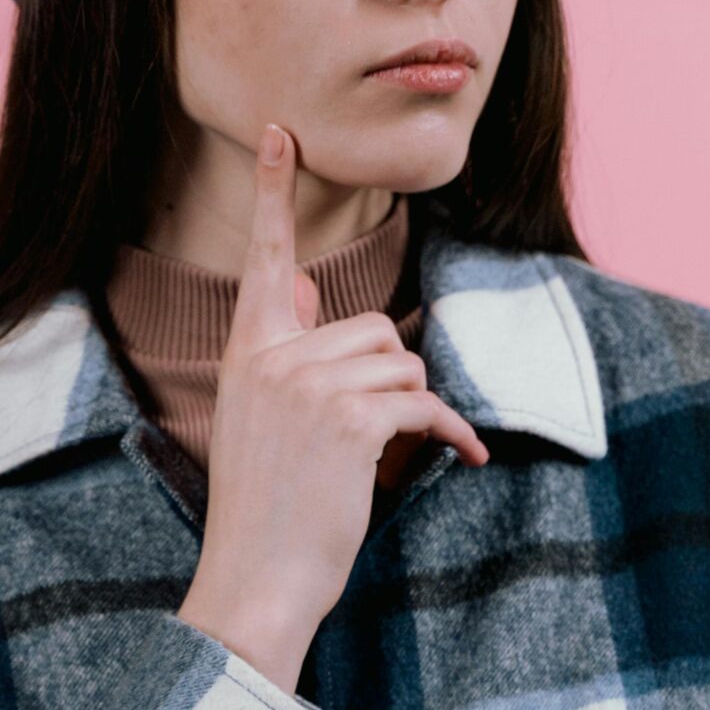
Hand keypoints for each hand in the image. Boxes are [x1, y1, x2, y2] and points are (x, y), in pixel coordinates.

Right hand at [175, 123, 487, 689]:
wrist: (256, 578)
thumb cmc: (267, 509)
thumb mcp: (262, 419)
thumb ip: (284, 351)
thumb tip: (301, 287)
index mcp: (248, 353)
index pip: (266, 260)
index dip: (275, 193)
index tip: (280, 132)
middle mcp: (273, 358)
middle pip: (374, 327)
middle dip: (390, 380)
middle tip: (367, 437)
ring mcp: (309, 386)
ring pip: (403, 364)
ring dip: (412, 413)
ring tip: (379, 459)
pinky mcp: (351, 418)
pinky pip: (425, 404)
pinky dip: (451, 436)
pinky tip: (461, 460)